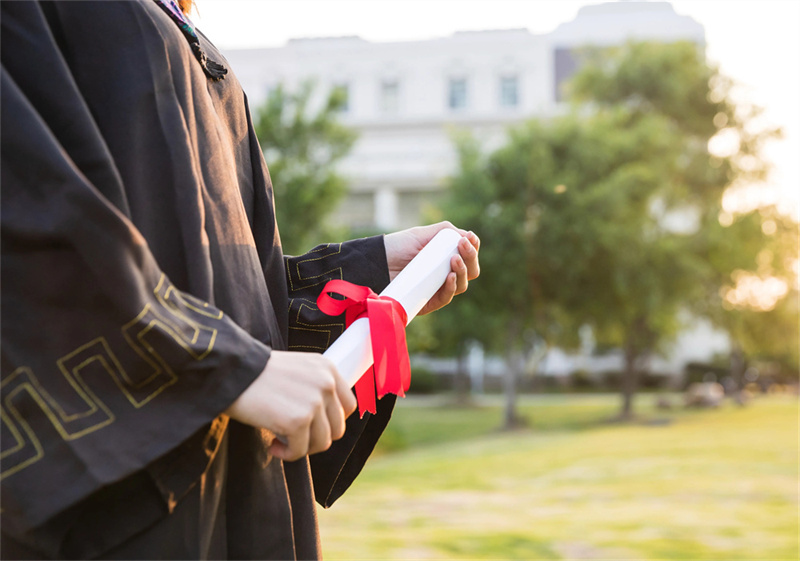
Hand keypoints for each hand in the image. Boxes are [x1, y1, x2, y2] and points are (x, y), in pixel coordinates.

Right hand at [225, 351, 356, 460]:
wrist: (231, 372)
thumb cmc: (258, 374)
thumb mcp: (298, 369)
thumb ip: (316, 388)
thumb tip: (325, 421)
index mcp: (328, 369)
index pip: (349, 405)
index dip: (332, 421)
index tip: (313, 425)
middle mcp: (326, 384)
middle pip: (337, 428)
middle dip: (316, 437)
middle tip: (294, 436)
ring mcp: (314, 402)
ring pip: (322, 443)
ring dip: (301, 447)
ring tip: (280, 440)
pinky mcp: (298, 421)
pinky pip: (300, 451)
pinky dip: (286, 453)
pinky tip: (272, 445)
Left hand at [383, 221, 479, 314]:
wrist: (376, 262)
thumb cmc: (397, 247)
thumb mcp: (422, 235)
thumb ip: (444, 232)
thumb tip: (468, 237)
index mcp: (446, 258)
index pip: (468, 256)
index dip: (473, 248)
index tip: (470, 239)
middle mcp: (445, 274)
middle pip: (471, 272)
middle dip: (471, 258)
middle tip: (463, 246)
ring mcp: (437, 289)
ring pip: (462, 285)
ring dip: (463, 271)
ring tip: (454, 260)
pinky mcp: (427, 302)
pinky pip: (445, 298)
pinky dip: (452, 287)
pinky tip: (451, 276)